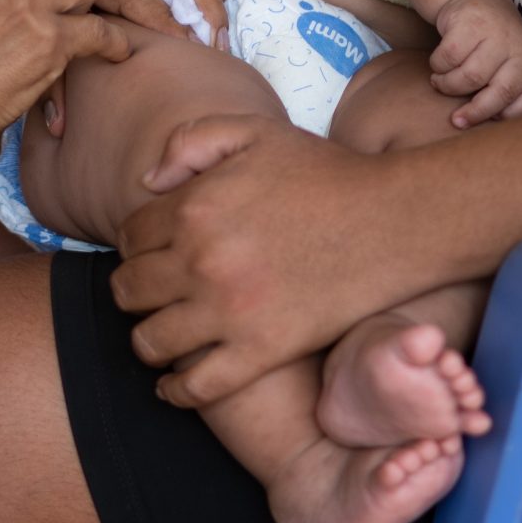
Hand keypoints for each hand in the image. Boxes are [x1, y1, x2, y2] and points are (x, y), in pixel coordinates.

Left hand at [111, 116, 413, 407]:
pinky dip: (175, 391)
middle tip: (153, 293)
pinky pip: (197, 386)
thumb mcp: (256, 131)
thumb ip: (192, 141)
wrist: (392, 221)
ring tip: (162, 334)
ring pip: (149, 341)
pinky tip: (172, 384)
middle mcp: (201, 261)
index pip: (128, 237)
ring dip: (147, 339)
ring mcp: (229, 311)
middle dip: (134, 290)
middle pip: (128, 290)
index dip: (136, 245)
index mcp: (194, 207)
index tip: (152, 253)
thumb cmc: (326, 174)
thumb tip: (148, 184)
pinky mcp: (261, 351)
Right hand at [429, 0, 521, 126]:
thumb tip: (492, 126)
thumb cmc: (491, 41)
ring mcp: (495, 34)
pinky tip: (438, 64)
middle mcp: (519, 48)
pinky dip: (438, 66)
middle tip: (457, 120)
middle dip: (476, 111)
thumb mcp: (510, 61)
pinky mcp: (469, 23)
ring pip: (470, 76)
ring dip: (449, 86)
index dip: (514, 115)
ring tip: (441, 83)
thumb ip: (509, 87)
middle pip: (501, 92)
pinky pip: (449, 58)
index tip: (494, 120)